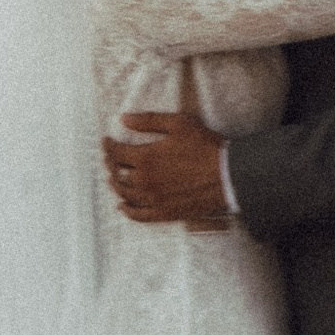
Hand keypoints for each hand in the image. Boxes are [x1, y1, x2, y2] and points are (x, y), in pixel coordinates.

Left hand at [103, 109, 232, 229]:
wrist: (227, 175)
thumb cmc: (205, 147)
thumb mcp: (178, 124)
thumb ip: (149, 121)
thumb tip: (124, 119)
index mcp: (146, 158)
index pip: (116, 153)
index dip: (108, 146)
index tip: (107, 141)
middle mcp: (145, 181)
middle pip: (117, 174)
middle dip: (110, 164)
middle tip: (110, 159)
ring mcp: (154, 199)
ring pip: (124, 194)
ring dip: (116, 185)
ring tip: (115, 178)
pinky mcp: (165, 213)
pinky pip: (139, 215)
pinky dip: (127, 211)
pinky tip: (123, 206)